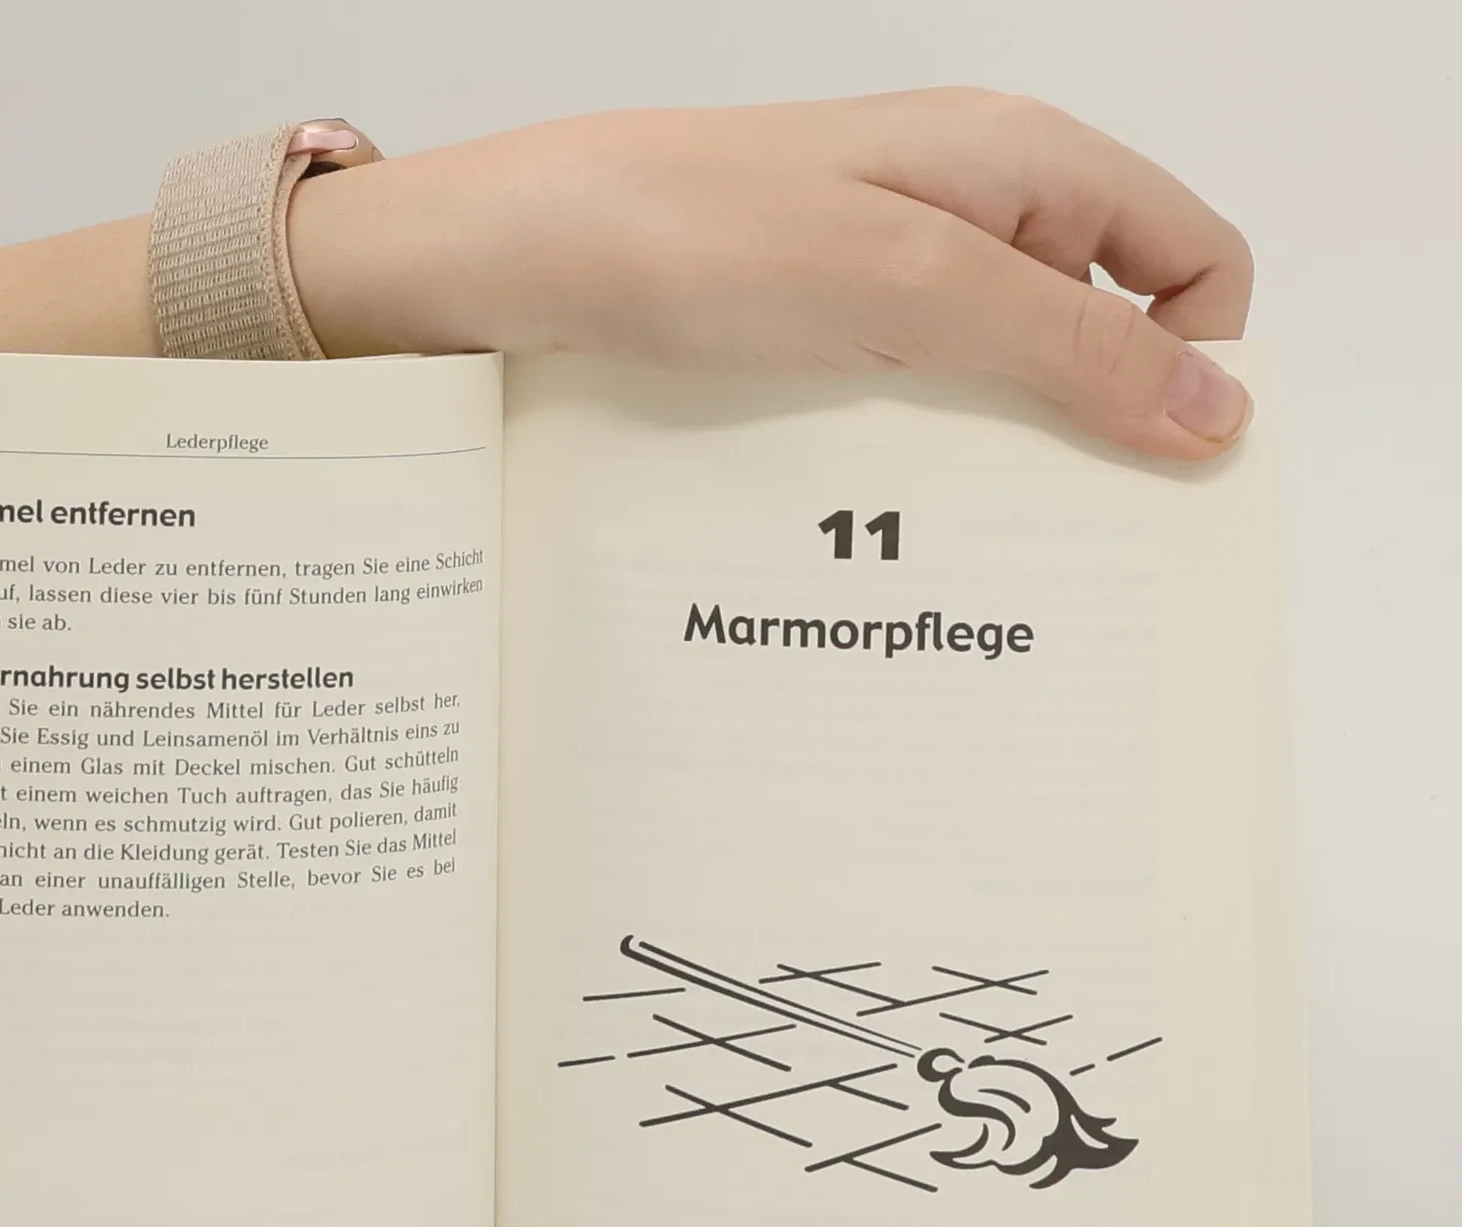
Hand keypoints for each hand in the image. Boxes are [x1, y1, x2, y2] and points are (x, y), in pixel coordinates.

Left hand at [289, 93, 1253, 460]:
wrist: (519, 256)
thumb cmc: (698, 234)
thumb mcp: (912, 289)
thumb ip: (1071, 346)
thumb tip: (1218, 413)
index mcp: (1022, 164)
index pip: (1189, 257)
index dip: (1196, 358)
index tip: (1158, 472)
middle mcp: (968, 216)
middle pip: (1099, 333)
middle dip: (1095, 437)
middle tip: (1058, 552)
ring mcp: (888, 280)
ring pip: (999, 387)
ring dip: (998, 468)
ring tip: (955, 553)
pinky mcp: (820, 338)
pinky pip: (909, 409)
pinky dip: (916, 468)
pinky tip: (882, 526)